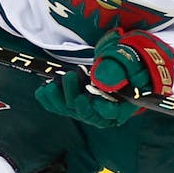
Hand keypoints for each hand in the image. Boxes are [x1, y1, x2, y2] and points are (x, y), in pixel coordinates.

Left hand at [35, 27, 173, 127]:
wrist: (122, 58)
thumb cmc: (129, 60)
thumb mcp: (128, 59)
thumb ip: (117, 68)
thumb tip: (100, 79)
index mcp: (124, 104)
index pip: (112, 114)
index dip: (100, 109)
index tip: (88, 97)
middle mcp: (104, 111)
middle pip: (87, 114)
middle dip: (74, 97)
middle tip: (71, 75)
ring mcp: (88, 107)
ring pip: (71, 110)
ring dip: (59, 97)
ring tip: (56, 81)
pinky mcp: (74, 101)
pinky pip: (59, 106)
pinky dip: (49, 99)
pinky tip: (44, 88)